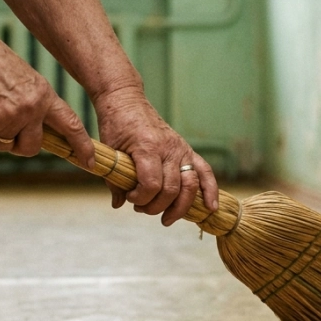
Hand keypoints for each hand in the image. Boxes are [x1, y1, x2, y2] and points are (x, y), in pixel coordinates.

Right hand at [0, 31, 94, 165]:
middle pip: (33, 147)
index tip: (90, 161)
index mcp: (44, 95)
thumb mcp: (23, 79)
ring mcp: (10, 117)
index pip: (71, 124)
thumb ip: (32, 103)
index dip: (82, 145)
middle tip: (5, 133)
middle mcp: (32, 109)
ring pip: (4, 144)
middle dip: (19, 146)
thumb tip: (30, 128)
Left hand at [94, 87, 218, 225]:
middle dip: (156, 206)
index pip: (152, 184)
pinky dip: (210, 190)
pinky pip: (205, 172)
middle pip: (171, 189)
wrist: (127, 101)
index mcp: (148, 147)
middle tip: (141, 208)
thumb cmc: (116, 125)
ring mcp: (181, 149)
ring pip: (190, 185)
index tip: (130, 198)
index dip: (141, 198)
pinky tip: (210, 207)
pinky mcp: (188, 150)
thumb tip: (119, 204)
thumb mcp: (110, 151)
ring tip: (166, 219)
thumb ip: (115, 180)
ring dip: (179, 207)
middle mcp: (169, 149)